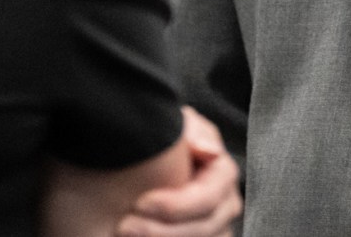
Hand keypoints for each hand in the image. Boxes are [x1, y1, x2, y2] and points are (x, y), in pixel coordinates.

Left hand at [117, 107, 240, 236]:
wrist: (150, 155)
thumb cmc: (164, 136)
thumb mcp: (178, 124)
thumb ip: (192, 131)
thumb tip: (211, 151)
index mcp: (224, 174)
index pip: (206, 199)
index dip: (174, 206)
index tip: (139, 203)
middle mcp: (227, 206)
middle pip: (203, 230)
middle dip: (162, 232)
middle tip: (124, 227)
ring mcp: (217, 228)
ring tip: (124, 234)